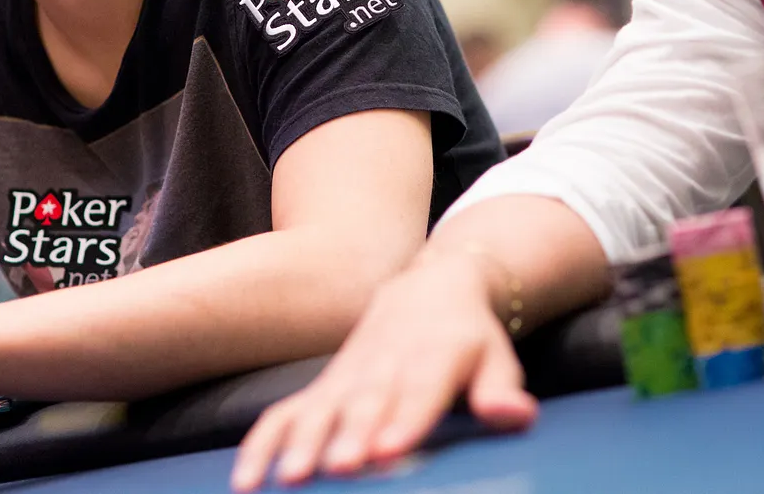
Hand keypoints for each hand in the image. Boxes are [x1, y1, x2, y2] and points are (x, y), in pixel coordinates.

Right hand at [230, 252, 536, 490]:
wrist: (427, 288)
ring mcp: (347, 376)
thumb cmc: (468, 338)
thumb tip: (517, 415)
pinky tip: (247, 481)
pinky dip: (263, 445)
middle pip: (365, 403)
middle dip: (350, 436)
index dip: (404, 420)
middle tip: (340, 468)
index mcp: (434, 357)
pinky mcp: (321, 388)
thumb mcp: (495, 357)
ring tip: (291, 478)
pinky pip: (285, 415)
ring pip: (320, 410)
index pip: (419, 392)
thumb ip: (501, 389)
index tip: (388, 449)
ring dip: (304, 443)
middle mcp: (384, 365)